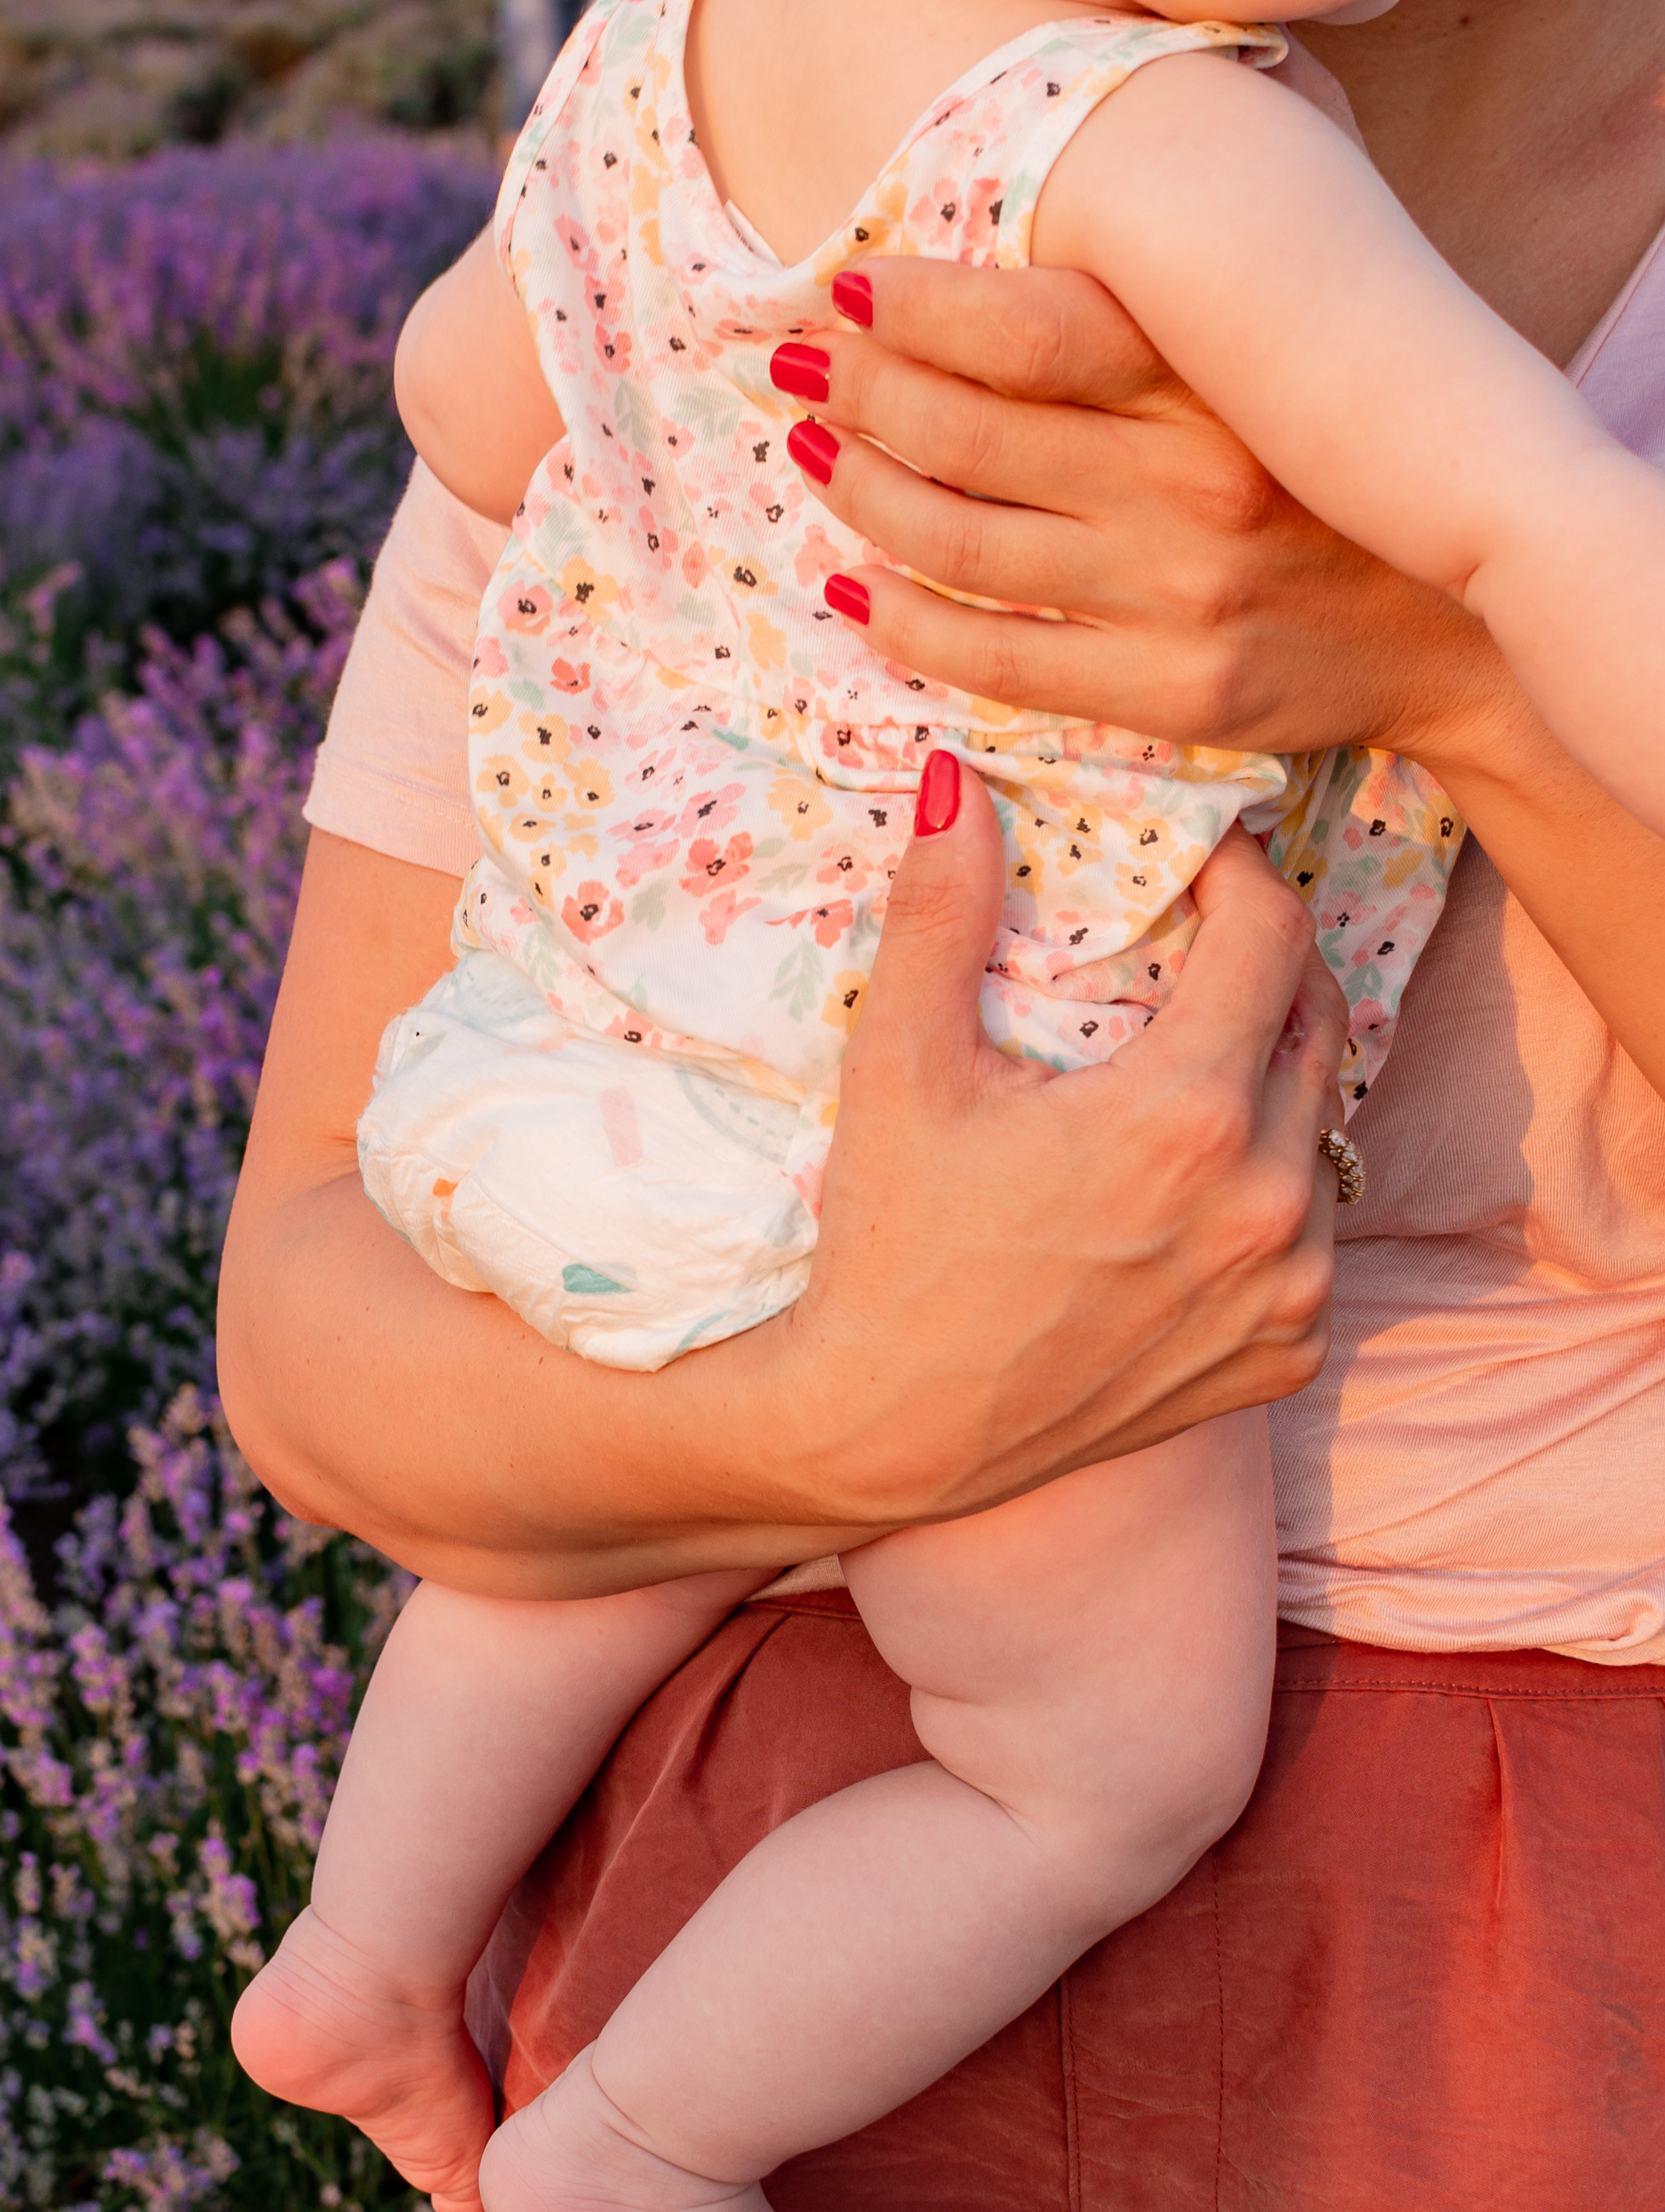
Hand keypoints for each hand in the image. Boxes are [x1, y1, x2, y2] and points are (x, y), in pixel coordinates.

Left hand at [777, 259, 1506, 766]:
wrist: (1456, 632)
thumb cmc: (1334, 481)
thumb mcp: (1270, 368)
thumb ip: (1154, 327)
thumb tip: (980, 285)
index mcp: (1218, 381)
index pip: (1030, 326)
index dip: (917, 307)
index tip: (847, 289)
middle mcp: (1194, 484)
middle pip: (970, 432)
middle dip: (859, 392)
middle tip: (800, 368)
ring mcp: (1177, 596)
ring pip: (962, 543)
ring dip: (862, 495)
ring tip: (814, 455)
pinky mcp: (1167, 690)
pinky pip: (992, 659)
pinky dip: (902, 622)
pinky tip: (852, 586)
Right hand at [778, 757, 1348, 1527]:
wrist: (889, 1432)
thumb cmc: (889, 1249)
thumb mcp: (901, 1071)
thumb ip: (941, 916)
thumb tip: (960, 780)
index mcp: (1188, 1115)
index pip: (1271, 935)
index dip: (1236, 880)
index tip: (1194, 870)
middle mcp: (1267, 1203)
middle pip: (1316, 1023)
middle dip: (1264, 972)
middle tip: (1195, 956)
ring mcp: (1288, 1291)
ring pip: (1322, 1132)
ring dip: (1271, 1086)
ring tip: (1189, 1072)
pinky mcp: (1284, 1357)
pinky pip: (1310, 1242)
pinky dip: (1267, 1201)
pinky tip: (1190, 1196)